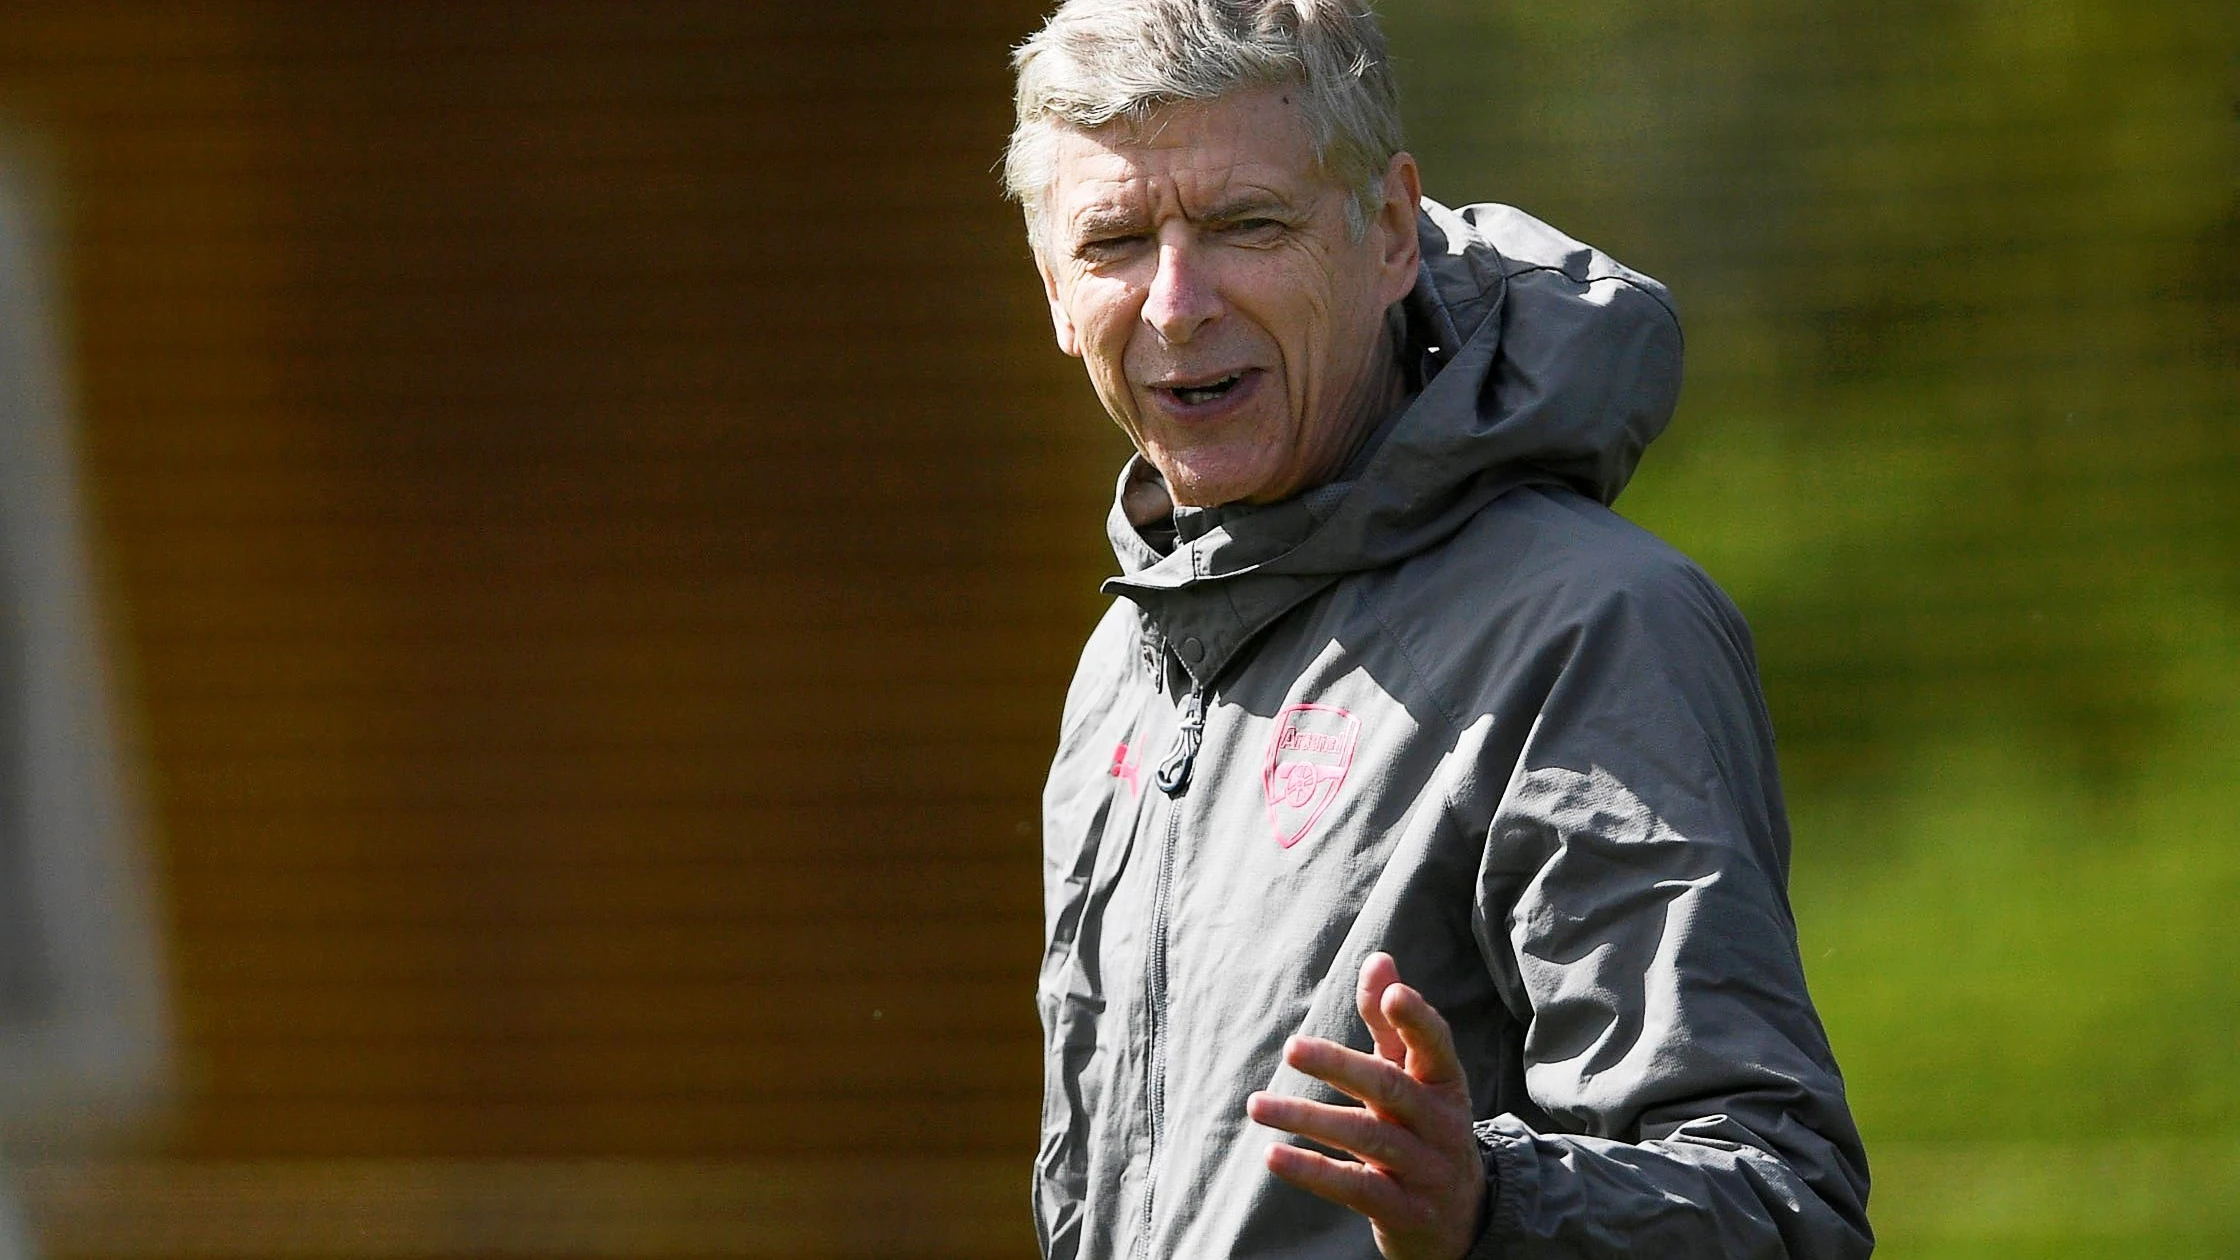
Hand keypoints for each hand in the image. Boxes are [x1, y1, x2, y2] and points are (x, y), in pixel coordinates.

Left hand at [1246, 953, 1485, 1259]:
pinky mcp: (1406, 1211)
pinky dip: (1313, 1171)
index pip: (1436, 1045)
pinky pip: (1356, 1189)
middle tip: (1292, 1047)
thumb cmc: (1424, 1128)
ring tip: (1257, 1105)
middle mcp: (1442, 1124)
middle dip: (1340, 1066)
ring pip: (1366, 1138)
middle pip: (1390, 1089)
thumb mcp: (1415, 1079)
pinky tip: (1273, 1156)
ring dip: (1307, 1118)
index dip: (1417, 1020)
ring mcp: (1427, 1170)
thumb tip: (1379, 959)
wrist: (1460, 1219)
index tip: (1393, 994)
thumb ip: (1393, 1024)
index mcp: (1445, 1083)